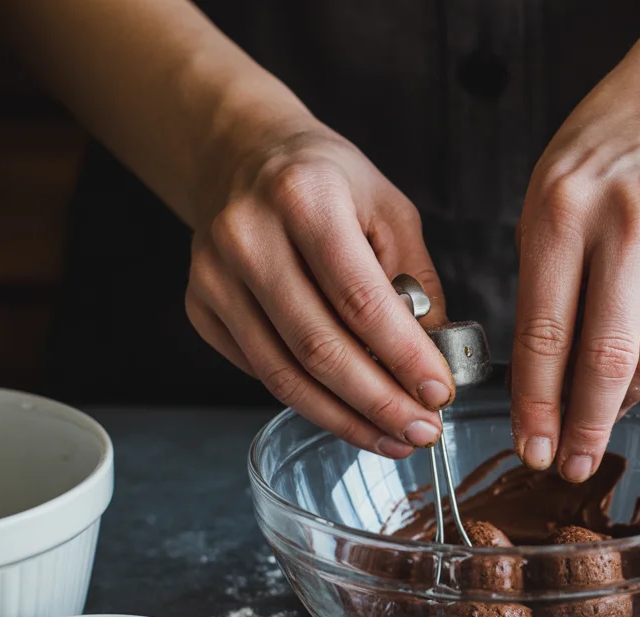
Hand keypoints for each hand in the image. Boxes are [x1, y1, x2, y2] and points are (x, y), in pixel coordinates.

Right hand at [186, 123, 454, 457]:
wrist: (242, 155)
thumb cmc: (325, 182)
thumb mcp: (388, 209)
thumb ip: (415, 281)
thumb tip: (434, 360)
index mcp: (305, 199)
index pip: (361, 300)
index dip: (404, 357)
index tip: (440, 393)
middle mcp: (248, 237)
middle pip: (320, 348)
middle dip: (379, 402)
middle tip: (422, 430)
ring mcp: (214, 276)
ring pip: (284, 375)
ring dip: (346, 418)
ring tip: (392, 437)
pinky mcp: (199, 307)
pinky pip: (260, 372)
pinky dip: (310, 402)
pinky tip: (350, 413)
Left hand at [511, 41, 639, 480]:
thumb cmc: (603, 159)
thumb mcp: (547, 202)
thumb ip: (543, 289)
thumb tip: (548, 392)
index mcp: (565, 208)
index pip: (546, 332)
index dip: (538, 404)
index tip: (533, 450)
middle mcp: (632, 219)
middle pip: (609, 359)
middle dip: (587, 427)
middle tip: (573, 466)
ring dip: (627, 393)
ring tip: (608, 399)